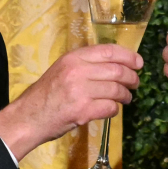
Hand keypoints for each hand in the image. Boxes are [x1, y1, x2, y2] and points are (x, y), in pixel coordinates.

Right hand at [0, 44, 141, 158]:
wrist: (28, 117)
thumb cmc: (47, 93)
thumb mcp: (62, 69)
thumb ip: (86, 64)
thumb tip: (116, 64)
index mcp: (73, 57)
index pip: (109, 51)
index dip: (129, 56)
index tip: (139, 63)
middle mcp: (78, 71)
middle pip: (117, 70)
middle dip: (131, 77)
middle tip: (135, 83)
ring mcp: (80, 91)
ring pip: (116, 90)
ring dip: (126, 95)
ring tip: (127, 98)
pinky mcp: (82, 111)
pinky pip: (110, 108)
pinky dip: (115, 109)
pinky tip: (111, 110)